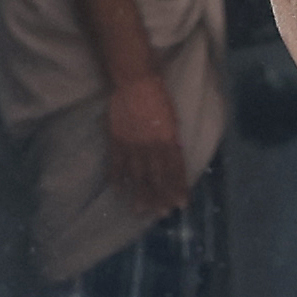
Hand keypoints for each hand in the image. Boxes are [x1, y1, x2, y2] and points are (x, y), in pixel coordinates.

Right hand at [102, 72, 190, 219]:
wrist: (135, 83)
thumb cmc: (158, 99)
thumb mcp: (173, 120)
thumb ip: (172, 141)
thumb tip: (174, 160)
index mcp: (169, 140)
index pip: (176, 170)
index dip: (178, 188)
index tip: (181, 203)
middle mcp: (152, 146)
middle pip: (157, 178)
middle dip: (160, 197)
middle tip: (162, 214)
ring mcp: (133, 145)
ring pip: (137, 176)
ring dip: (140, 194)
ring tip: (140, 210)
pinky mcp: (116, 141)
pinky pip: (116, 165)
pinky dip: (117, 179)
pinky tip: (119, 191)